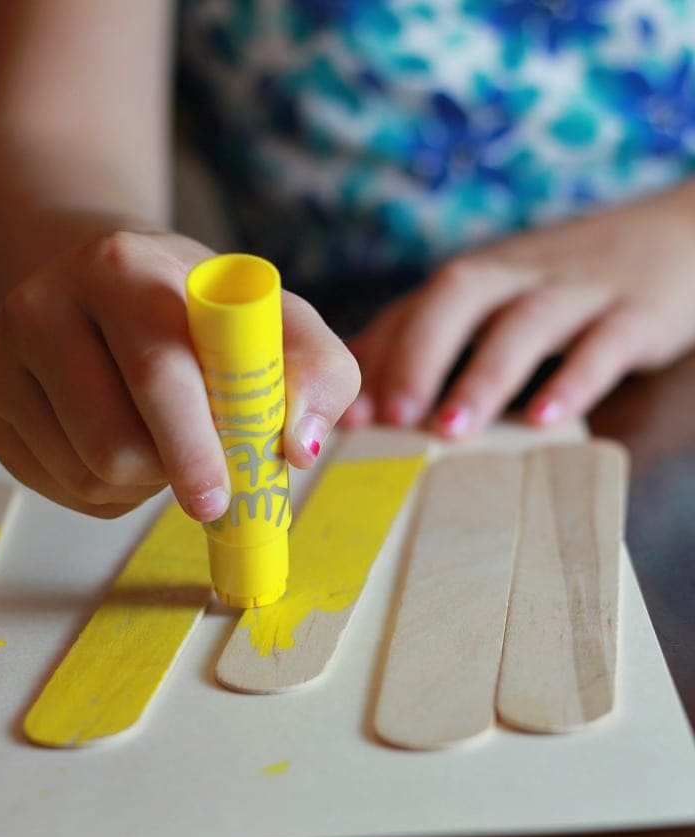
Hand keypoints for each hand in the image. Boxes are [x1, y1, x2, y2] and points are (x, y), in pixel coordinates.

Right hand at [0, 232, 358, 518]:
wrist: (95, 283)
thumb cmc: (194, 309)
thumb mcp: (271, 317)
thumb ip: (315, 369)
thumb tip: (301, 447)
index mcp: (122, 268)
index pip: (158, 371)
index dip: (193, 442)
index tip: (220, 493)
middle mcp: (46, 303)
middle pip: (113, 441)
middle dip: (172, 476)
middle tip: (209, 495)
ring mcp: (4, 356)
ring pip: (86, 473)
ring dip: (142, 482)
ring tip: (162, 442)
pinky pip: (57, 486)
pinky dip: (106, 490)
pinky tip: (121, 447)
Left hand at [344, 183, 694, 438]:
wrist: (676, 236)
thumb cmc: (562, 285)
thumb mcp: (494, 300)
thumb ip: (428, 334)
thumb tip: (358, 383)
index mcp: (478, 276)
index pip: (413, 309)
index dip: (376, 359)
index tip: (345, 415)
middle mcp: (518, 275)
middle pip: (458, 295)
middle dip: (418, 356)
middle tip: (391, 419)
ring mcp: (577, 290)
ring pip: (525, 322)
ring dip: (483, 375)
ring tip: (450, 430)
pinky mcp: (635, 312)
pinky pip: (604, 343)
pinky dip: (573, 380)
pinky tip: (543, 420)